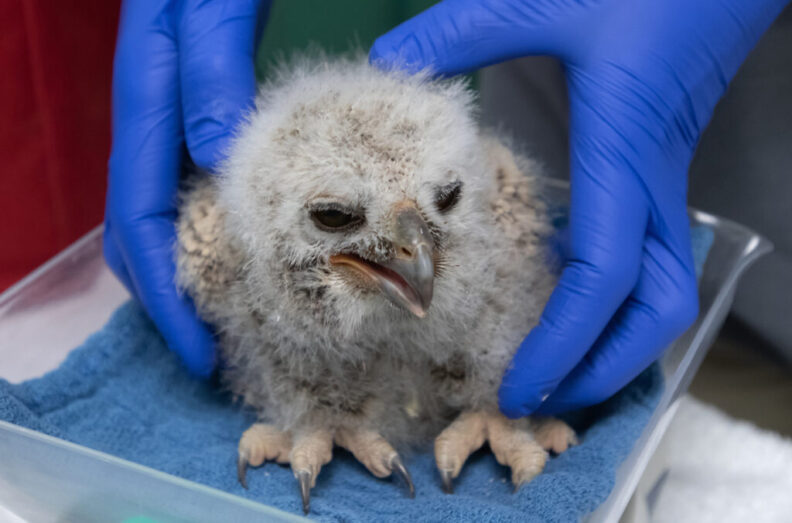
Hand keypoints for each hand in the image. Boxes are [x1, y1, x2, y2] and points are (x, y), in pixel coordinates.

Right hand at [104, 0, 267, 375]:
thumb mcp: (214, 7)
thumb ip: (213, 70)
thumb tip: (217, 156)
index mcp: (144, 103)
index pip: (138, 218)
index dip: (165, 292)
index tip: (198, 348)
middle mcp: (148, 122)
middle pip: (136, 230)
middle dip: (168, 298)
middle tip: (213, 350)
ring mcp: (168, 122)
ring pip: (159, 215)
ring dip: (185, 273)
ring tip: (228, 318)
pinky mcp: (193, 118)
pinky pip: (185, 189)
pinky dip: (206, 233)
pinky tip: (242, 251)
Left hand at [371, 0, 787, 414]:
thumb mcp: (543, 0)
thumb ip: (461, 31)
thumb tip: (385, 62)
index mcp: (622, 156)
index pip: (603, 278)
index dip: (563, 344)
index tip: (516, 386)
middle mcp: (647, 186)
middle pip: (655, 309)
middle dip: (605, 367)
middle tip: (540, 399)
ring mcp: (656, 184)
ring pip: (660, 291)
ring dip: (614, 343)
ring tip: (553, 370)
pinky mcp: (650, 175)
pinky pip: (645, 260)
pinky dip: (610, 299)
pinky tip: (562, 295)